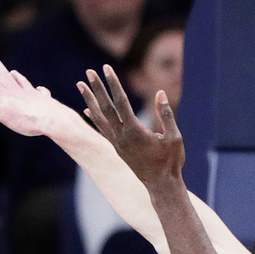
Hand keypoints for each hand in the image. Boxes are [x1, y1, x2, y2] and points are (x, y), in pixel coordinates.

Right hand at [0, 55, 62, 136]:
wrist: (53, 120)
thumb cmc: (26, 120)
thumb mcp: (2, 115)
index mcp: (4, 95)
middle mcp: (17, 92)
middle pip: (5, 77)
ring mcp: (31, 95)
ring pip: (22, 83)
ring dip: (16, 77)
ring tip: (13, 71)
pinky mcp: (44, 100)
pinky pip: (41, 92)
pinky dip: (39, 89)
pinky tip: (40, 89)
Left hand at [78, 65, 184, 186]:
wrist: (161, 185)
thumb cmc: (171, 161)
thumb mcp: (174, 137)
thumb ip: (166, 114)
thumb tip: (160, 93)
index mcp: (134, 131)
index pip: (121, 102)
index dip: (113, 84)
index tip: (106, 69)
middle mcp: (121, 136)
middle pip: (105, 107)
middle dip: (97, 88)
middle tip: (88, 72)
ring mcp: (117, 143)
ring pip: (99, 117)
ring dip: (89, 100)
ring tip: (80, 85)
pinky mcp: (117, 148)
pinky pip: (101, 129)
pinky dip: (93, 117)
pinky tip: (87, 109)